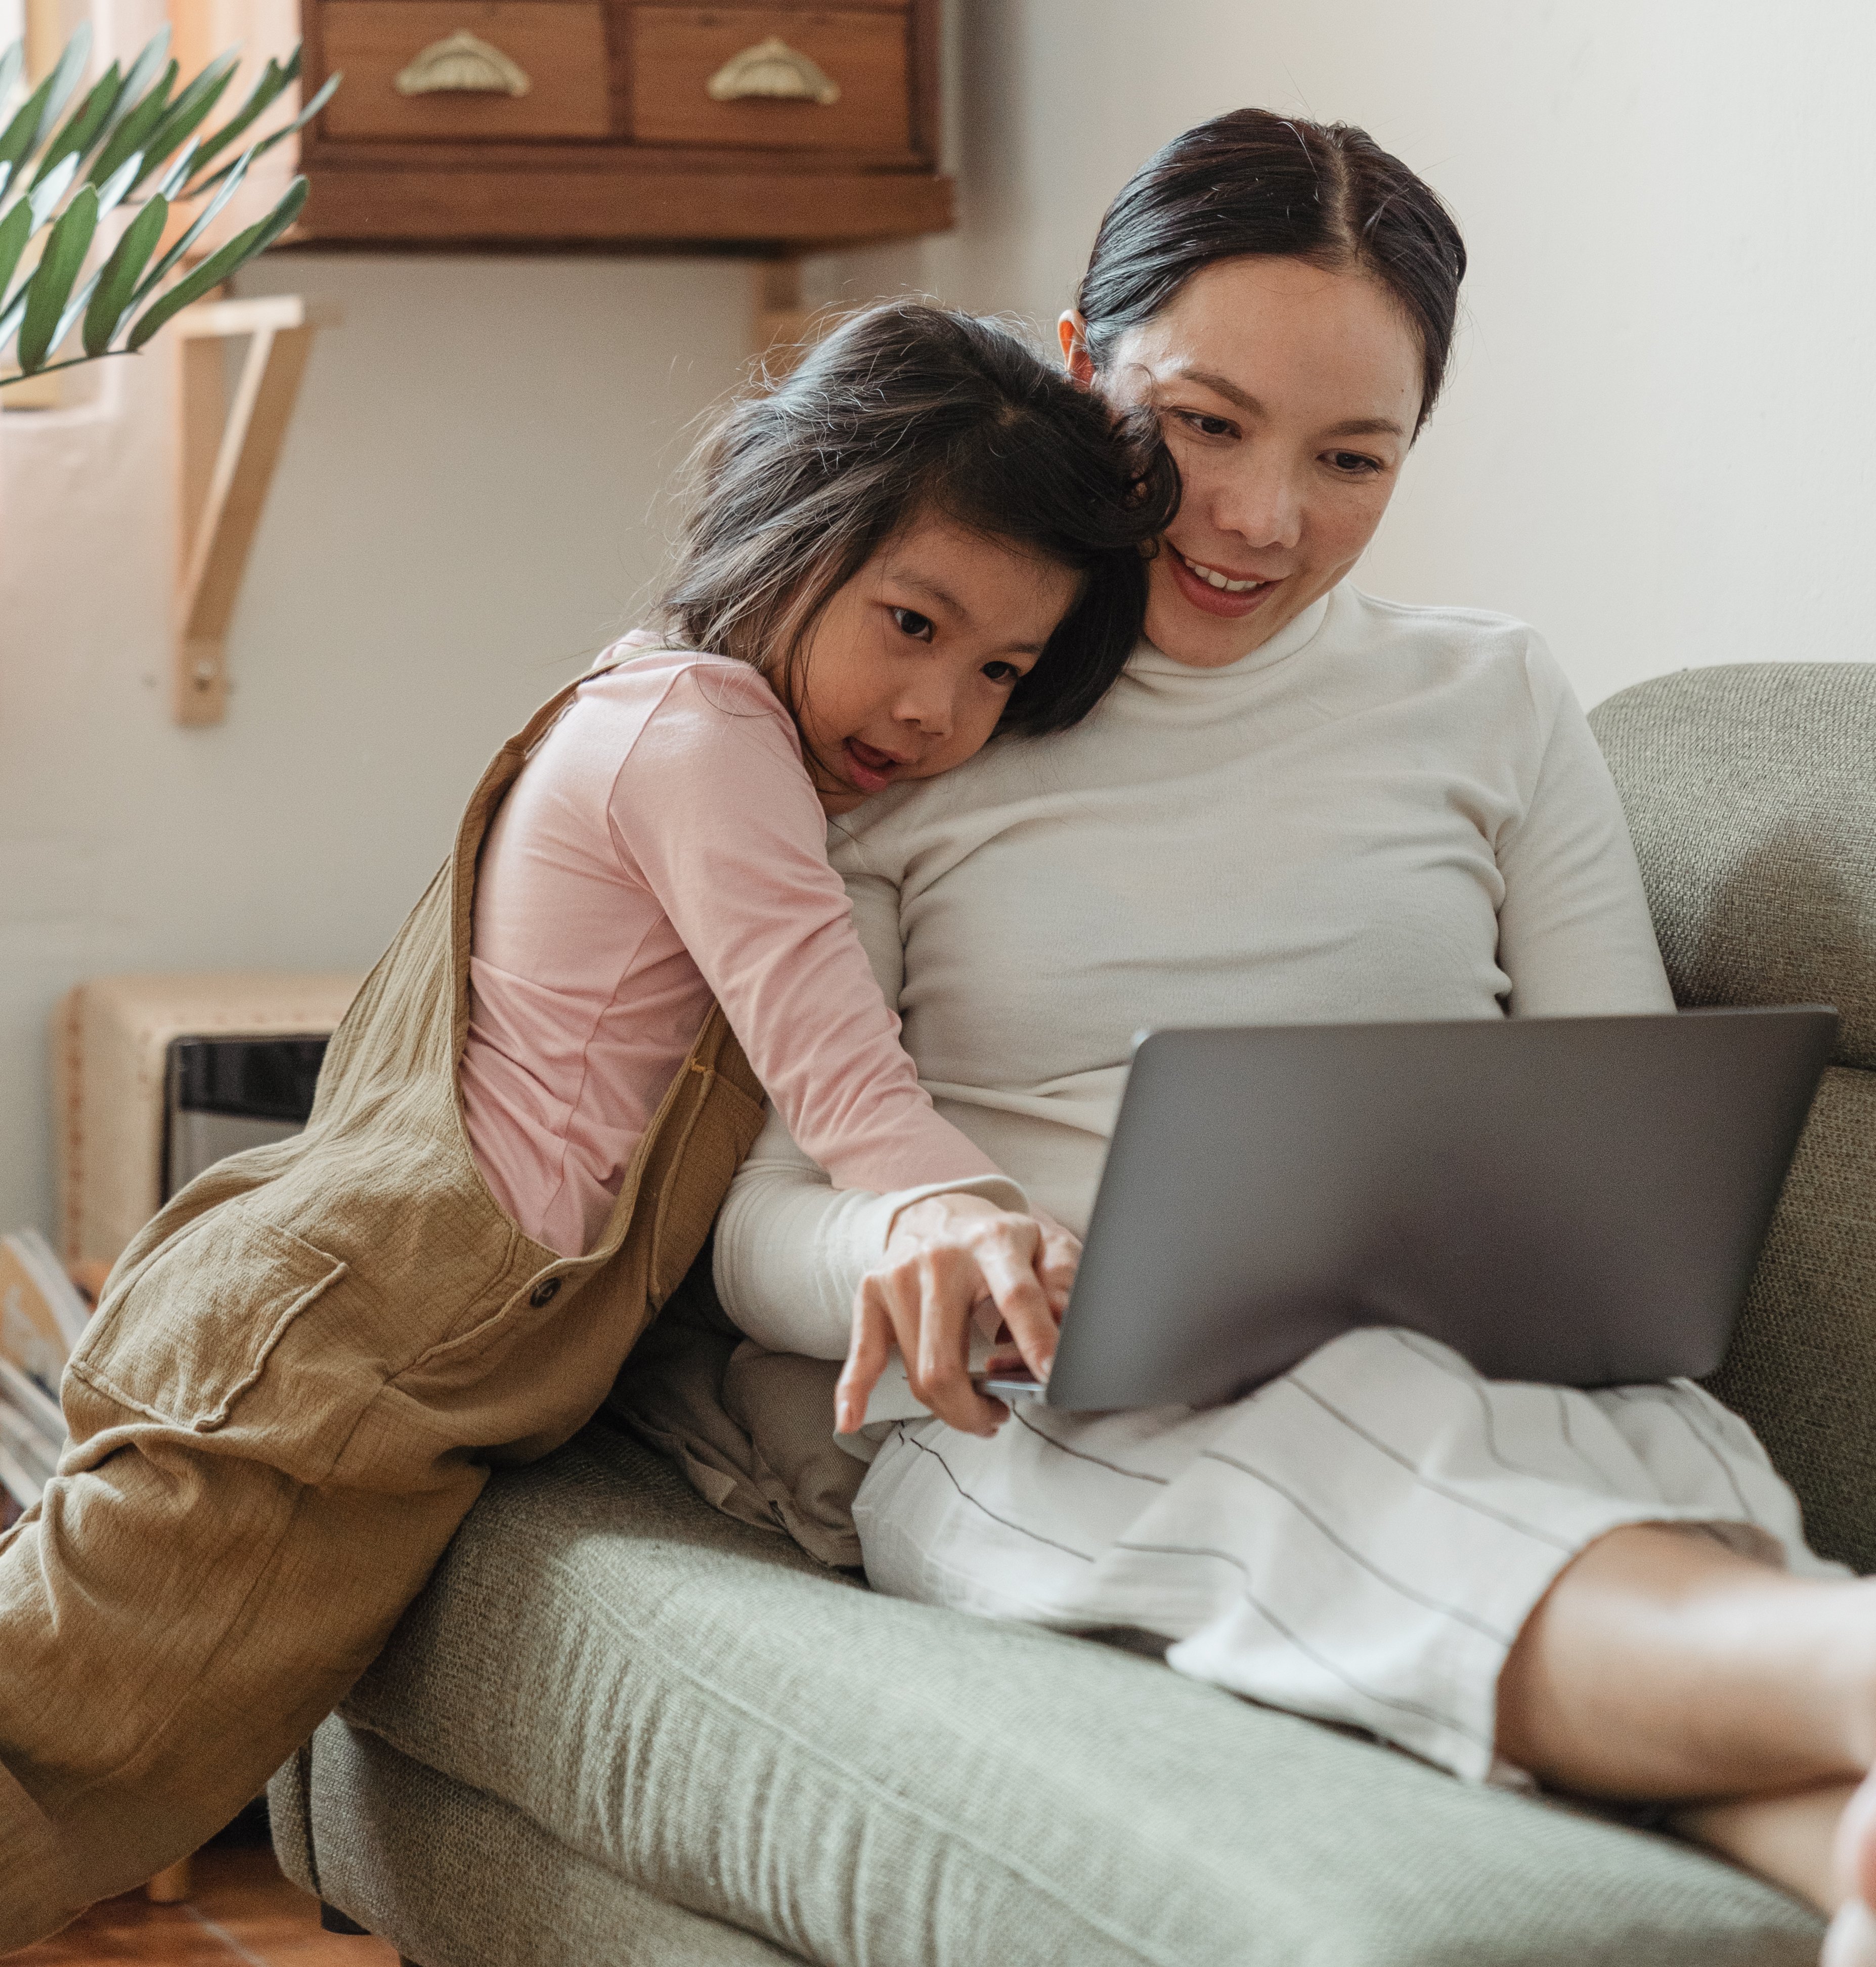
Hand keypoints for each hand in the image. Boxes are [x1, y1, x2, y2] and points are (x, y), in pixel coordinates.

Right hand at [835, 1193, 1079, 1436]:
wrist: (940, 1210)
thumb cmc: (1000, 1241)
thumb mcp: (1046, 1247)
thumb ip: (1065, 1285)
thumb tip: (1069, 1330)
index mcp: (993, 1242)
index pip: (1016, 1296)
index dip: (1035, 1339)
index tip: (1050, 1378)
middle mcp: (941, 1258)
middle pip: (946, 1361)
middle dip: (973, 1409)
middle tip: (998, 1415)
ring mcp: (899, 1276)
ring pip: (917, 1372)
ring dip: (949, 1408)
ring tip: (975, 1407)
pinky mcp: (871, 1291)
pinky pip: (862, 1352)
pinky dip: (853, 1390)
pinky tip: (850, 1419)